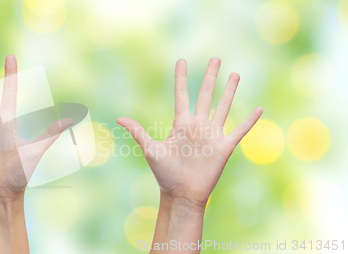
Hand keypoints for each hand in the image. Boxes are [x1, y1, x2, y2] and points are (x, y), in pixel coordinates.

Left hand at [117, 57, 261, 209]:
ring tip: (235, 74)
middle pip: (206, 94)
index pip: (181, 94)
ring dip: (230, 91)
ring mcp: (212, 135)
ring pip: (223, 107)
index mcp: (180, 123)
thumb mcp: (151, 150)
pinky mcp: (224, 147)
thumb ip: (138, 132)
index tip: (181, 61)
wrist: (182, 194)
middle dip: (211, 76)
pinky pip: (240, 131)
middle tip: (215, 58)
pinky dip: (250, 121)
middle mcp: (197, 125)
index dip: (181, 77)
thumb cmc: (165, 174)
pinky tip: (259, 109)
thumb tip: (118, 118)